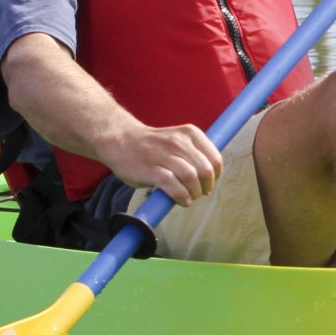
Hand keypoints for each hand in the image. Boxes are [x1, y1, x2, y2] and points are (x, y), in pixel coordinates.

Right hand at [106, 123, 222, 207]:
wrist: (120, 140)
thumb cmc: (152, 145)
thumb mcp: (178, 138)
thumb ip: (194, 152)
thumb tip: (211, 175)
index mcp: (189, 133)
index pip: (214, 158)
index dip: (216, 175)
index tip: (210, 181)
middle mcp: (178, 142)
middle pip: (205, 170)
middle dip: (206, 186)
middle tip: (201, 192)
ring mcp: (163, 156)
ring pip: (191, 177)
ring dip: (194, 192)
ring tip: (190, 196)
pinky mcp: (151, 171)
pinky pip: (174, 187)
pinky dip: (182, 197)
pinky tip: (181, 200)